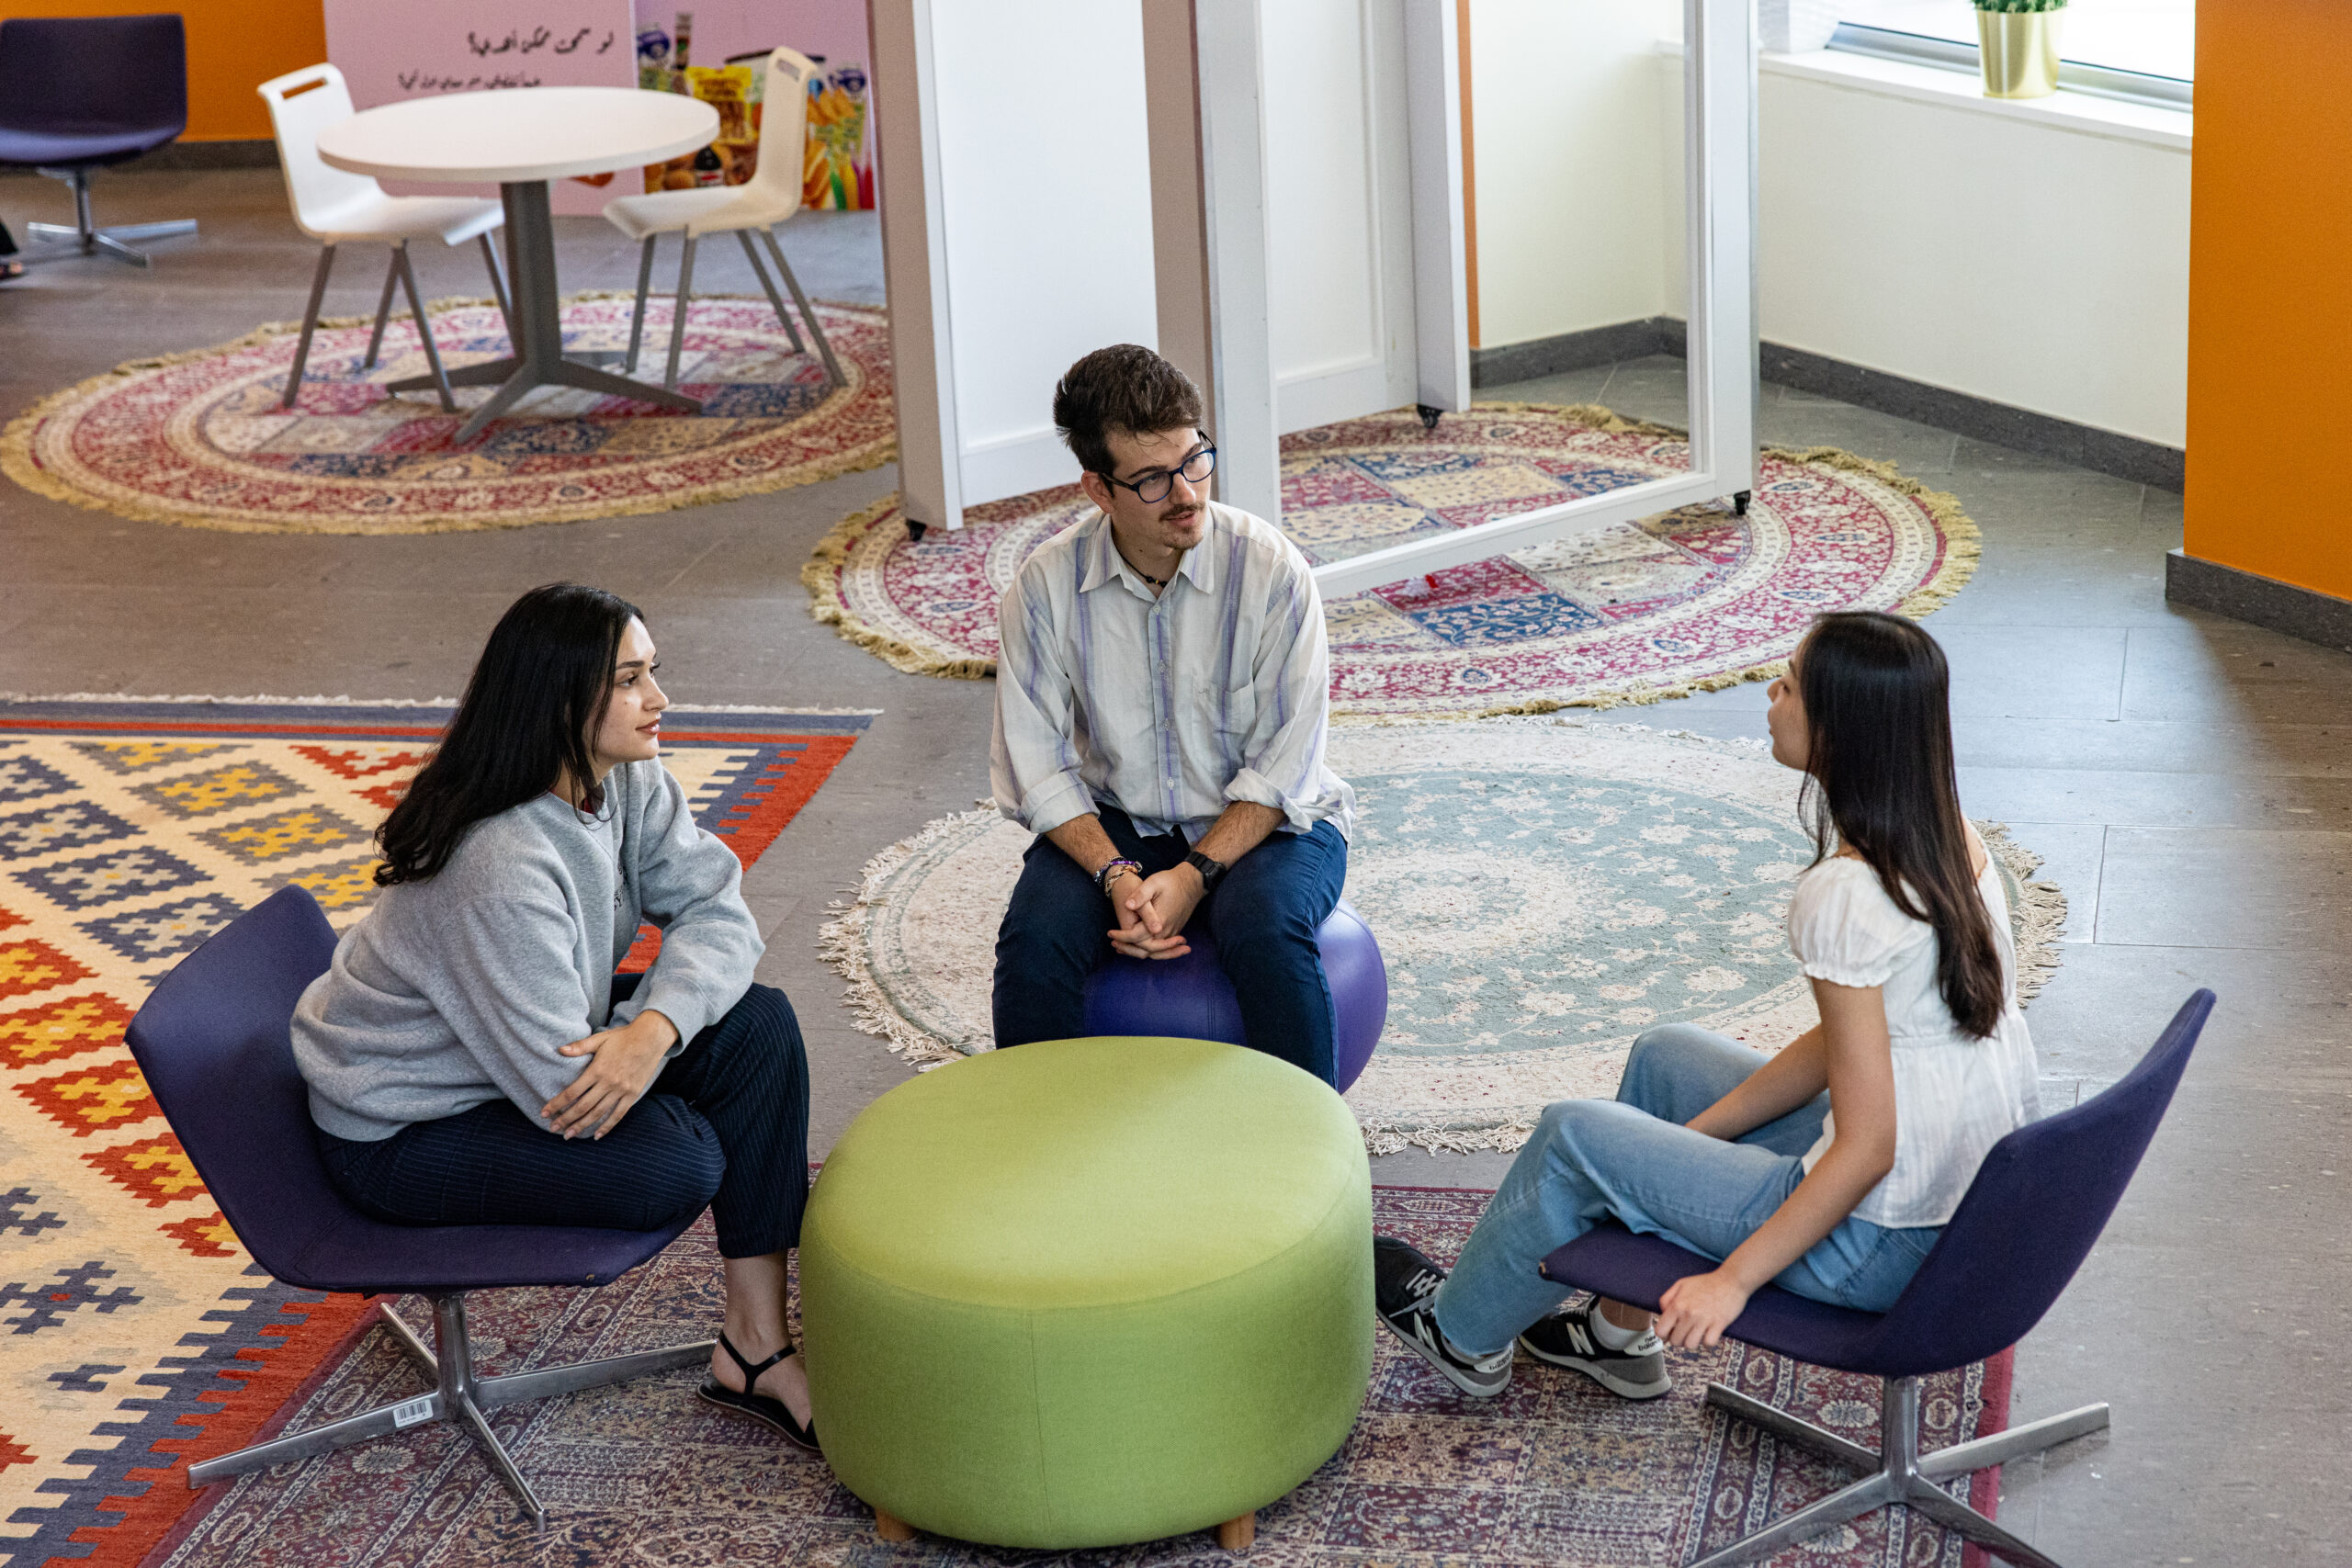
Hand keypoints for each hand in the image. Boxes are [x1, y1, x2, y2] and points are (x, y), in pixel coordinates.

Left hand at [544, 1009, 676, 1138]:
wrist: (651, 1038)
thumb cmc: (623, 1037)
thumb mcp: (600, 1039)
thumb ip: (580, 1046)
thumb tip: (560, 1050)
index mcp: (597, 1070)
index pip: (572, 1092)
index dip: (557, 1104)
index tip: (545, 1113)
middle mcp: (608, 1083)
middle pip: (583, 1106)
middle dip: (566, 1119)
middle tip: (553, 1128)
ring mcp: (621, 1090)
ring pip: (598, 1113)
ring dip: (582, 1125)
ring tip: (569, 1135)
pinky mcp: (632, 1094)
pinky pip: (618, 1114)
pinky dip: (608, 1127)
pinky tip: (597, 1135)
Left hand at [1111, 865, 1201, 960]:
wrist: (1192, 883)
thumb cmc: (1171, 881)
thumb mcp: (1153, 882)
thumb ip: (1140, 895)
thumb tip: (1128, 905)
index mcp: (1159, 920)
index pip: (1136, 937)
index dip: (1121, 936)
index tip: (1110, 933)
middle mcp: (1167, 931)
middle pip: (1145, 949)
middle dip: (1127, 948)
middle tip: (1113, 944)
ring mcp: (1172, 933)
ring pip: (1154, 952)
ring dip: (1137, 952)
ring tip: (1121, 949)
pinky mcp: (1175, 932)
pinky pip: (1160, 947)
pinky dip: (1148, 950)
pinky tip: (1137, 946)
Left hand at [1655, 1267, 1754, 1349]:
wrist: (1730, 1280)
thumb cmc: (1706, 1282)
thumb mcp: (1681, 1284)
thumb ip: (1667, 1299)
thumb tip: (1662, 1314)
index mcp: (1677, 1305)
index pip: (1660, 1331)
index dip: (1663, 1334)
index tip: (1669, 1332)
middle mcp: (1689, 1314)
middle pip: (1675, 1341)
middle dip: (1678, 1338)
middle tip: (1684, 1332)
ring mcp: (1704, 1320)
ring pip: (1690, 1345)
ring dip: (1692, 1341)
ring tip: (1696, 1333)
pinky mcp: (1719, 1325)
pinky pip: (1708, 1343)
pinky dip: (1708, 1341)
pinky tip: (1708, 1333)